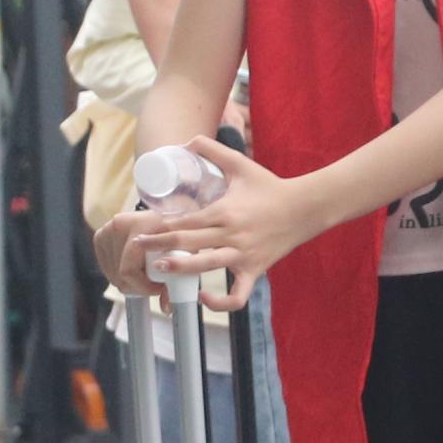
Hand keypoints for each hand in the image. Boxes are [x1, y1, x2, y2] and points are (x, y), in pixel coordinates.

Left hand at [118, 144, 325, 303]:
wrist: (305, 208)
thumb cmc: (270, 187)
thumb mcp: (241, 164)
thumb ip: (213, 150)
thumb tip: (187, 141)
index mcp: (226, 211)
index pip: (187, 220)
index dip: (161, 225)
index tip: (142, 227)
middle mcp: (233, 235)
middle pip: (189, 243)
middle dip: (160, 245)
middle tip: (136, 247)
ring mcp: (244, 256)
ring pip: (208, 266)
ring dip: (181, 269)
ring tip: (160, 269)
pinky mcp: (255, 271)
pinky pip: (238, 295)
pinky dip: (221, 302)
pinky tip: (204, 297)